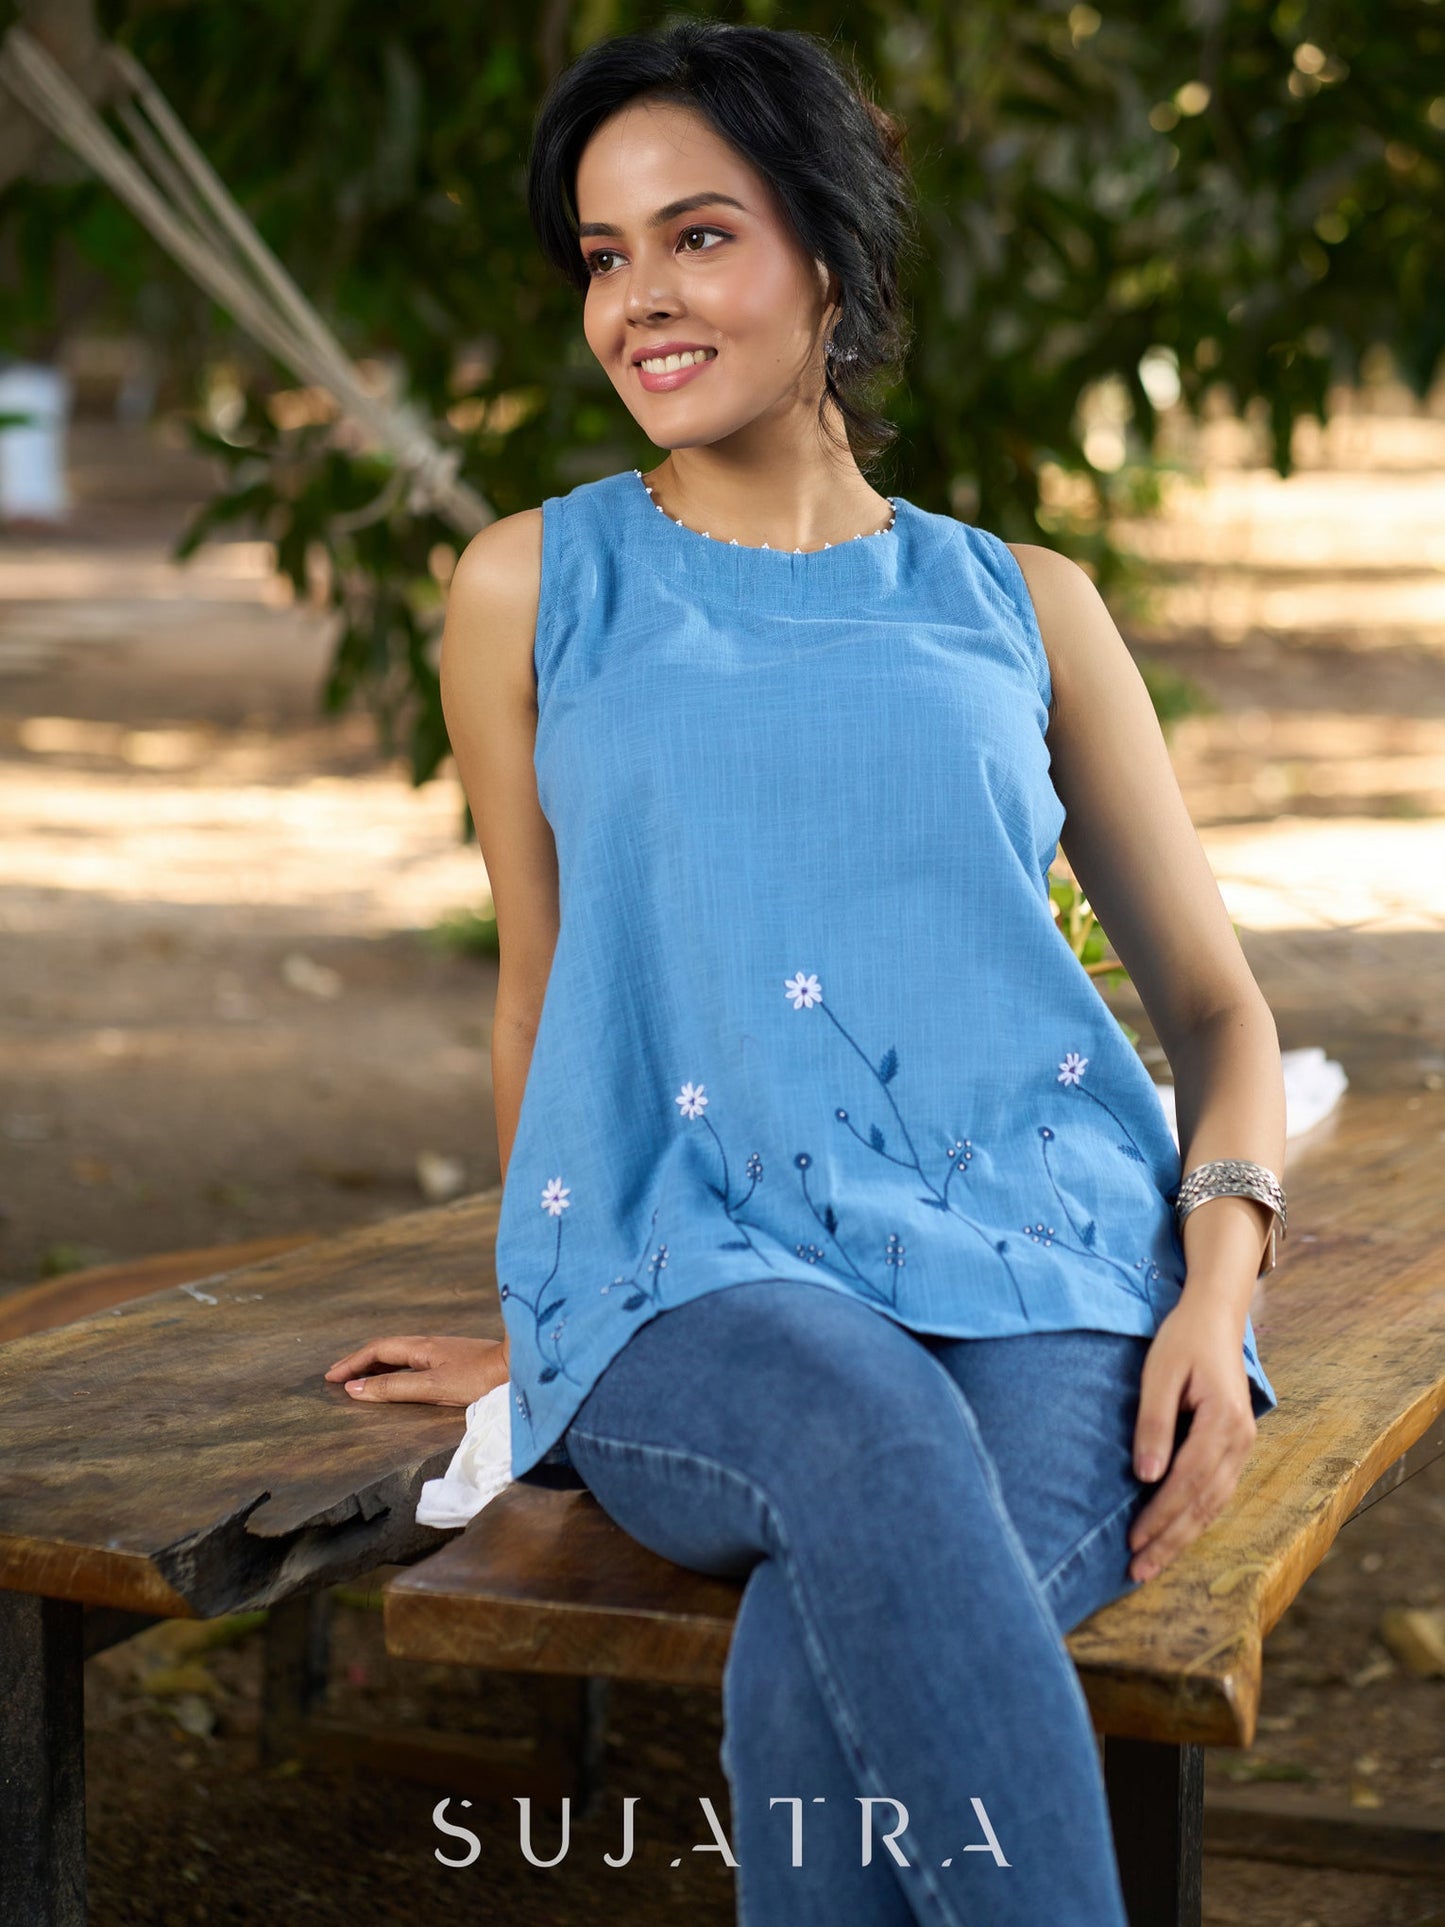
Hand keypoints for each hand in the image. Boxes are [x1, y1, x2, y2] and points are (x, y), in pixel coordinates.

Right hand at [323, 1334, 508, 1406]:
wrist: (522, 1367)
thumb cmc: (479, 1378)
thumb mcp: (432, 1387)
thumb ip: (394, 1388)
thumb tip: (354, 1389)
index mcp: (421, 1347)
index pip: (377, 1349)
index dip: (352, 1363)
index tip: (330, 1377)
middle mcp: (430, 1344)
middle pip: (386, 1349)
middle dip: (360, 1361)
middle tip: (338, 1376)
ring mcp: (444, 1351)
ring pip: (401, 1355)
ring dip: (377, 1365)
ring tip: (361, 1378)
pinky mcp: (457, 1360)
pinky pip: (415, 1362)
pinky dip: (397, 1369)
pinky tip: (401, 1379)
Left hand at [1127, 1295, 1257, 1583]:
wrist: (1215, 1318)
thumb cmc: (1182, 1342)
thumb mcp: (1159, 1374)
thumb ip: (1154, 1424)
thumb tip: (1146, 1477)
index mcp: (1223, 1421)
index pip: (1187, 1481)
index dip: (1160, 1515)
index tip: (1132, 1541)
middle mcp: (1240, 1440)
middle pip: (1203, 1503)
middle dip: (1170, 1540)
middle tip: (1137, 1572)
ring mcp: (1243, 1445)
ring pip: (1213, 1504)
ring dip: (1182, 1537)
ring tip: (1151, 1565)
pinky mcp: (1236, 1446)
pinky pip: (1218, 1493)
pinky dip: (1196, 1519)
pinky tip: (1175, 1535)